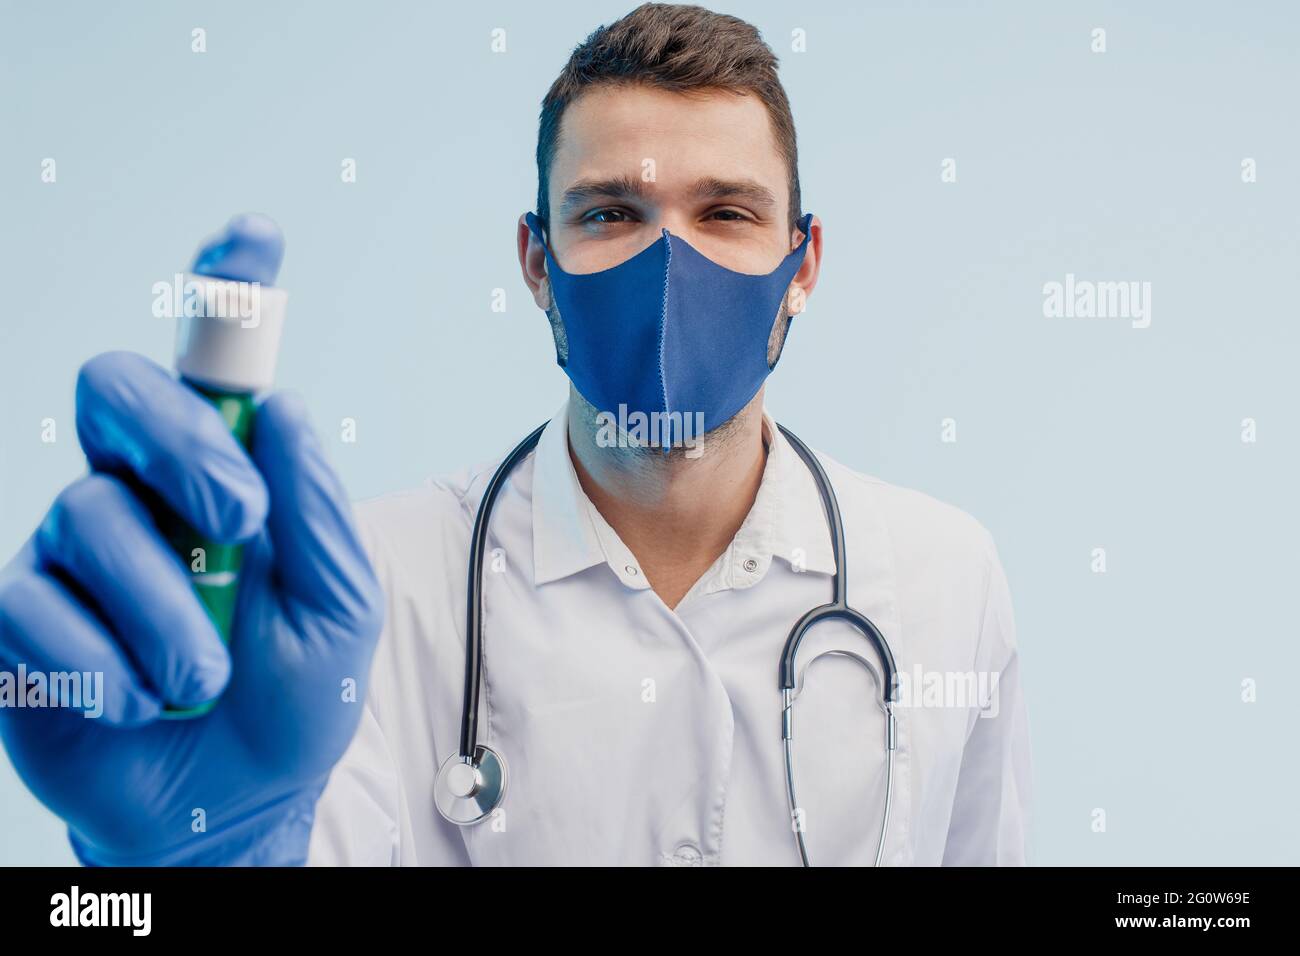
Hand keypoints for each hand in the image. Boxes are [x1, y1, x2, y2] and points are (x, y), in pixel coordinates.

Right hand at [0, 215, 383, 864]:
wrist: (235, 805)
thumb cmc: (292, 700)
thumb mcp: (337, 610)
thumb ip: (316, 515)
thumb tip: (286, 409)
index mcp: (223, 476)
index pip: (212, 367)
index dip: (225, 292)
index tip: (255, 234)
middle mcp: (138, 491)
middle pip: (116, 388)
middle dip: (183, 442)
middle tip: (240, 517)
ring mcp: (71, 550)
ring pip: (89, 515)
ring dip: (165, 609)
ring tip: (200, 675)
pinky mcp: (17, 618)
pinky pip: (32, 604)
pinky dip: (102, 661)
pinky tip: (134, 698)